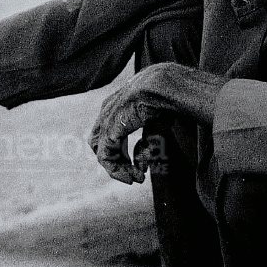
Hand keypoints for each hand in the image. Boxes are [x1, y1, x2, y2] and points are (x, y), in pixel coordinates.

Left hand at [88, 63, 227, 184]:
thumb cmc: (165, 101)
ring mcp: (106, 119)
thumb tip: (140, 165)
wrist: (163, 87)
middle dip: (117, 162)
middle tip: (134, 177)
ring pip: (102, 152)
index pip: (109, 132)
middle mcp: (107, 111)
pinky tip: (132, 175)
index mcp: (117, 104)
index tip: (139, 167)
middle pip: (100, 143)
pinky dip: (116, 169)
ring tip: (134, 179)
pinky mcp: (108, 129)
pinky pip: (106, 156)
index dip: (121, 152)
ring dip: (117, 170)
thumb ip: (146, 144)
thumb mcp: (155, 125)